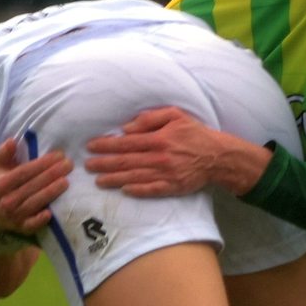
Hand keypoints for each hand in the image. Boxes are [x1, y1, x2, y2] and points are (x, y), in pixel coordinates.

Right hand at [0, 137, 70, 235]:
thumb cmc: (3, 184)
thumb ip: (3, 153)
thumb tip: (11, 141)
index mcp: (1, 183)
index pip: (24, 172)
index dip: (42, 163)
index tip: (59, 155)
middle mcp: (6, 200)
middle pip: (32, 185)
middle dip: (51, 174)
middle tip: (68, 165)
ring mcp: (14, 215)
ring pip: (34, 202)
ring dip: (50, 192)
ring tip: (66, 182)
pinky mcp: (22, 228)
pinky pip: (30, 225)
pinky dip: (39, 220)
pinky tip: (50, 213)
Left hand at [85, 106, 259, 197]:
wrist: (218, 156)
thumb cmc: (195, 133)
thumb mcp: (175, 115)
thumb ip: (150, 119)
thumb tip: (127, 128)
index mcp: (158, 139)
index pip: (126, 143)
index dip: (106, 145)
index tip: (91, 146)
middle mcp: (159, 157)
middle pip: (126, 161)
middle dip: (104, 164)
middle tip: (87, 166)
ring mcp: (166, 174)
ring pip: (134, 177)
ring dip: (114, 179)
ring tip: (98, 181)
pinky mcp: (173, 187)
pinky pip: (151, 190)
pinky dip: (136, 190)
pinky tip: (123, 190)